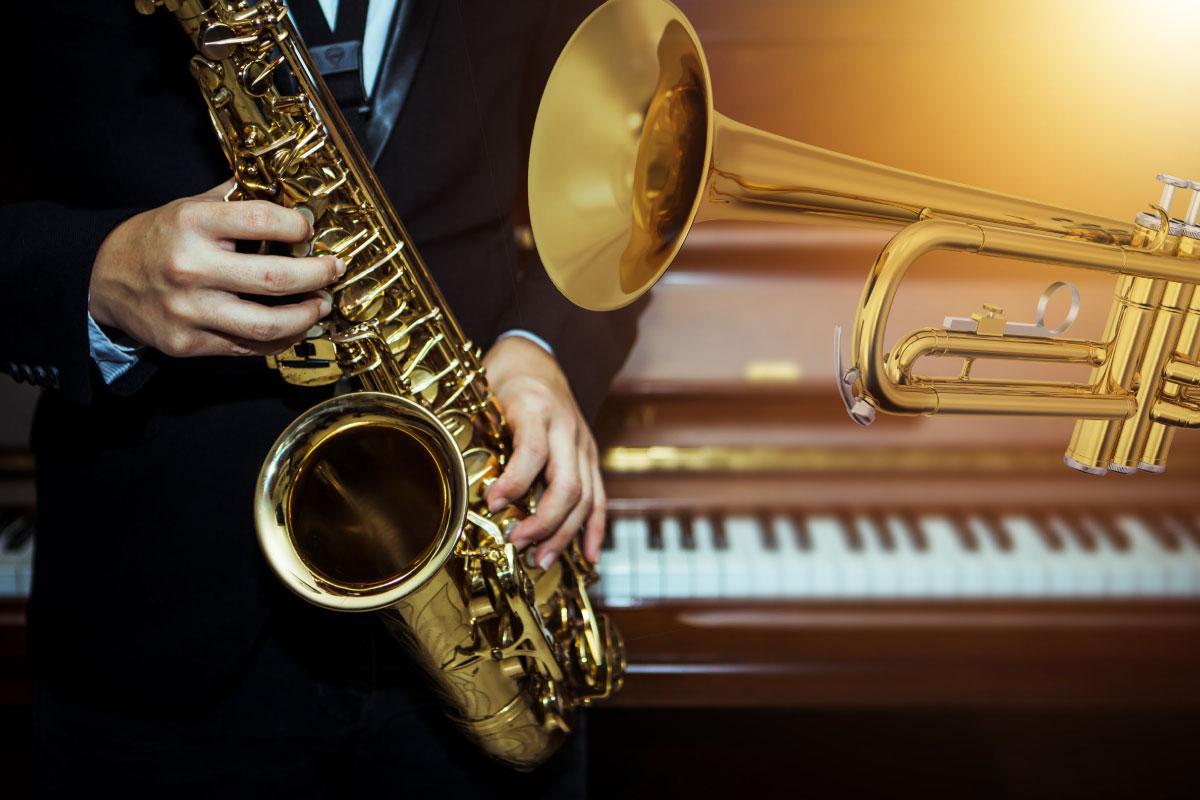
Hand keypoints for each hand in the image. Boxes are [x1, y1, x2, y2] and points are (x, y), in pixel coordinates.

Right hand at [89, 180, 343, 356]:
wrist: (105, 280)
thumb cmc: (157, 239)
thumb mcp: (189, 206)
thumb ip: (236, 199)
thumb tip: (291, 192)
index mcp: (192, 224)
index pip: (262, 220)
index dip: (297, 226)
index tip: (309, 231)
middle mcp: (191, 268)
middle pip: (276, 278)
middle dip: (317, 275)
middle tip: (333, 271)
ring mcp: (189, 310)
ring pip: (267, 324)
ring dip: (306, 316)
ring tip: (321, 305)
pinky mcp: (188, 343)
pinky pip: (248, 348)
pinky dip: (280, 339)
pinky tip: (294, 326)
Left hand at [483, 336, 604, 568]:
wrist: (538, 358)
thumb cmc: (505, 381)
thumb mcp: (485, 396)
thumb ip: (478, 431)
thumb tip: (457, 479)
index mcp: (537, 409)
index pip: (533, 451)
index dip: (514, 482)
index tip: (492, 504)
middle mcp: (566, 428)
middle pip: (567, 484)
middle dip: (544, 522)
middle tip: (517, 543)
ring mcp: (584, 444)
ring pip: (586, 497)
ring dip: (565, 534)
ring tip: (540, 560)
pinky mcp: (591, 458)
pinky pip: (599, 497)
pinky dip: (594, 529)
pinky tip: (588, 556)